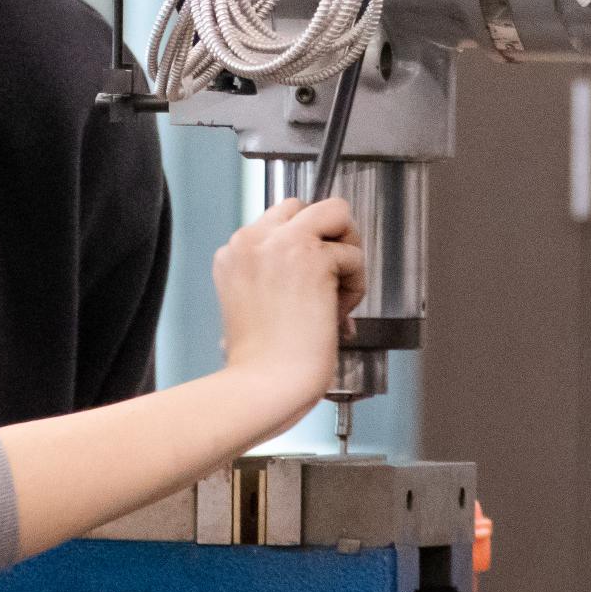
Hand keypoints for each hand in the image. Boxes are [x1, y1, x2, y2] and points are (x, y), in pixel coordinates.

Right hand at [212, 196, 366, 408]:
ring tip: (336, 297)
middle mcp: (253, 239)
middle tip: (332, 279)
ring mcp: (281, 244)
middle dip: (328, 237)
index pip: (280, 221)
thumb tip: (318, 266)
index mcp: (234, 253)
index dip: (303, 250)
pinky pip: (353, 254)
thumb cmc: (259, 362)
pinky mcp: (312, 257)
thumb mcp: (249, 303)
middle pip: (306, 206)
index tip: (308, 285)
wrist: (264, 385)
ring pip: (335, 212)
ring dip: (346, 254)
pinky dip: (356, 285)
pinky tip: (337, 313)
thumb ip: (271, 274)